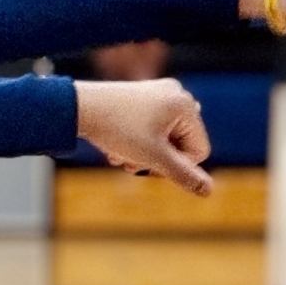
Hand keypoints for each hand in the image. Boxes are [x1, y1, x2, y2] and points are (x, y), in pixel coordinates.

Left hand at [74, 78, 213, 196]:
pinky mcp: (141, 96)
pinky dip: (135, 141)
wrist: (77, 107)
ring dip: (142, 154)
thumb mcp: (153, 157)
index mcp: (186, 105)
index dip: (176, 166)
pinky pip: (149, 127)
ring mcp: (158, 93)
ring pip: (162, 138)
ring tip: (119, 156)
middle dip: (155, 159)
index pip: (198, 150)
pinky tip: (115, 146)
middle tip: (129, 164)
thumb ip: (182, 175)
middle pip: (179, 144)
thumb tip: (208, 191)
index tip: (149, 166)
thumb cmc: (117, 129)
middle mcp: (176, 94)